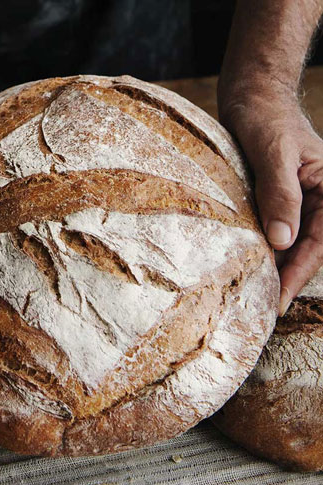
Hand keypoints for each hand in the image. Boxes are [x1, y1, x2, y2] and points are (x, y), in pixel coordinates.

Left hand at [221, 88, 322, 314]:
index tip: (280, 298)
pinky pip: (277, 229)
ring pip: (293, 242)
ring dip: (277, 266)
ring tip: (256, 293)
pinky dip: (265, 248)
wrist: (251, 96)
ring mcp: (300, 199)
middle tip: (265, 307)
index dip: (300, 272)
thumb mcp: (273, 153)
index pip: (321, 241)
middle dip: (289, 277)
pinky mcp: (278, 198)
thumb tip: (281, 241)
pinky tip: (249, 265)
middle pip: (309, 247)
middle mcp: (320, 197)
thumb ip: (280, 195)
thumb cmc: (265, 117)